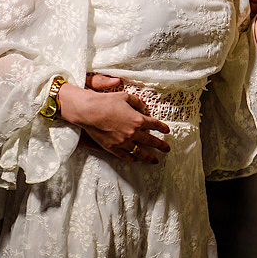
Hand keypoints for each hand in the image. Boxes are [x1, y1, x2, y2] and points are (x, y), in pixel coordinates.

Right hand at [57, 81, 171, 162]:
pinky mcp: (112, 147)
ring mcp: (123, 142)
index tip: (166, 131)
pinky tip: (135, 159)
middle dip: (161, 145)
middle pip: (151, 141)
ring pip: (139, 152)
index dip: (162, 128)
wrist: (89, 111)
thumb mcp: (125, 97)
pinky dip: (131, 158)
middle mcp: (133, 132)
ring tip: (155, 160)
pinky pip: (124, 156)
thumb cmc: (106, 102)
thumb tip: (144, 108)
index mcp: (138, 119)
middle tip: (167, 149)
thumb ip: (137, 103)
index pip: (155, 125)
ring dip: (149, 157)